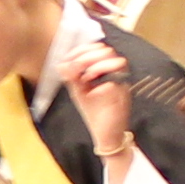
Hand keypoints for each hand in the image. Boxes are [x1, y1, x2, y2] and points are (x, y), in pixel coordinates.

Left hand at [56, 24, 138, 152]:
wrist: (106, 135)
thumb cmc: (94, 113)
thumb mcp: (79, 92)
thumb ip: (72, 77)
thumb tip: (61, 63)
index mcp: (104, 70)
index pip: (97, 49)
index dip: (83, 50)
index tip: (70, 58)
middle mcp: (115, 73)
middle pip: (107, 51)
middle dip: (88, 56)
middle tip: (76, 68)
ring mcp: (121, 83)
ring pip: (116, 61)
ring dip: (97, 65)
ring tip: (85, 77)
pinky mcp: (123, 94)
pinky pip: (116, 79)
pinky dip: (102, 80)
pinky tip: (90, 85)